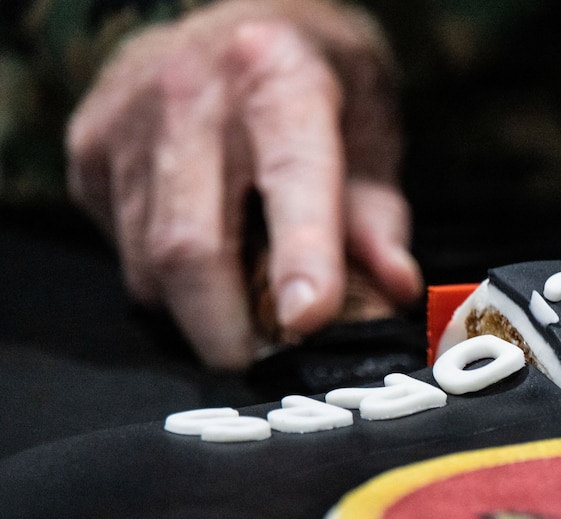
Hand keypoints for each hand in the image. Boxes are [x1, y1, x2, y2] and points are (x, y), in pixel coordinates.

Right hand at [67, 0, 421, 367]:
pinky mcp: (89, 150)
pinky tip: (202, 254)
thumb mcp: (369, 129)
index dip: (302, 255)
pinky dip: (165, 280)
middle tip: (261, 363)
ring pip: (150, 262)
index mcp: (279, 74)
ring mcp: (126, 119)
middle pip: (193, 244)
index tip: (308, 320)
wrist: (236, 13)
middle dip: (227, 328)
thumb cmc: (316, 81)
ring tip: (239, 304)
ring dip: (198, 310)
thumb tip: (394, 289)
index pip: (292, 176)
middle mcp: (190, 90)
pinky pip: (123, 250)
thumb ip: (378, 215)